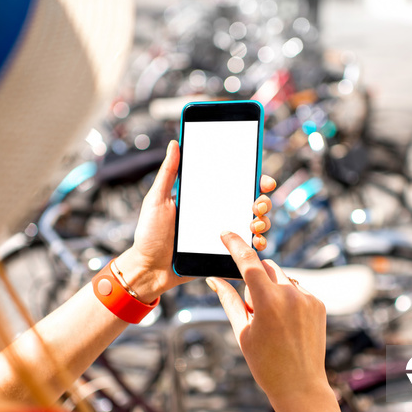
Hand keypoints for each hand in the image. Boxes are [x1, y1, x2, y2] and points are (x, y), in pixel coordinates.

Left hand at [115, 140, 276, 302]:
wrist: (149, 269)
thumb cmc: (150, 234)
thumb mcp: (157, 200)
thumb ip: (168, 173)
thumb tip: (174, 143)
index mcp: (204, 199)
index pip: (234, 184)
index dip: (252, 178)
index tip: (261, 178)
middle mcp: (217, 215)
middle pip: (250, 203)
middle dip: (262, 200)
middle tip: (257, 204)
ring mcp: (223, 235)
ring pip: (254, 224)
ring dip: (263, 221)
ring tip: (254, 224)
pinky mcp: (224, 254)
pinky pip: (246, 249)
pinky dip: (258, 245)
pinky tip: (256, 242)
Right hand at [206, 232, 328, 401]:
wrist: (301, 386)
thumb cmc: (266, 363)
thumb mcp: (242, 331)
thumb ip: (228, 300)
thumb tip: (214, 279)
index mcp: (267, 301)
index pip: (248, 262)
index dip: (235, 244)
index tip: (226, 233)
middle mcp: (290, 294)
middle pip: (267, 268)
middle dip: (256, 279)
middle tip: (254, 310)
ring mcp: (307, 298)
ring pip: (283, 278)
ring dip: (273, 289)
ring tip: (273, 322)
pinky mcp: (319, 304)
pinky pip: (297, 289)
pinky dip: (288, 298)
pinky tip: (287, 323)